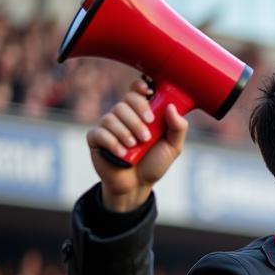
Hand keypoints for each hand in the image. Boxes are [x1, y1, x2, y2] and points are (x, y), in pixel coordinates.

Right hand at [86, 79, 188, 211]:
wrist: (137, 186)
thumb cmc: (153, 164)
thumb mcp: (172, 147)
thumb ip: (178, 128)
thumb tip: (171, 107)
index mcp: (140, 113)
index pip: (136, 91)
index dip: (139, 88)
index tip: (147, 92)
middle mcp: (123, 116)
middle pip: (125, 102)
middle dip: (137, 117)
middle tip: (147, 136)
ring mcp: (108, 126)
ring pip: (112, 116)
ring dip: (126, 132)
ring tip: (135, 146)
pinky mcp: (96, 139)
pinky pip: (100, 133)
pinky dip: (113, 142)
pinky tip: (122, 153)